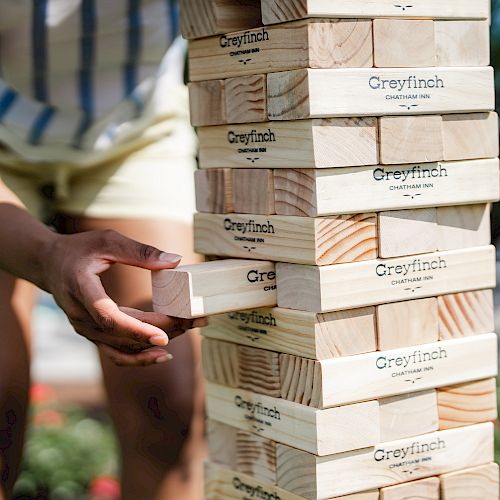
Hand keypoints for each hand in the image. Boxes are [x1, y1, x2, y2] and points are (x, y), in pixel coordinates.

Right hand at [41, 229, 205, 365]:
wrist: (49, 264)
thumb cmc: (79, 249)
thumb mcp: (107, 241)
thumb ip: (140, 251)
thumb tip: (175, 261)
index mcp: (81, 289)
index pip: (108, 317)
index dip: (136, 329)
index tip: (162, 336)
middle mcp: (81, 316)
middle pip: (122, 334)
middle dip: (160, 331)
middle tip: (192, 322)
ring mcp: (85, 328)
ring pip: (122, 347)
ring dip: (154, 343)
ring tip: (186, 330)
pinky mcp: (92, 334)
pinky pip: (115, 351)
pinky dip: (138, 357)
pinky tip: (161, 354)